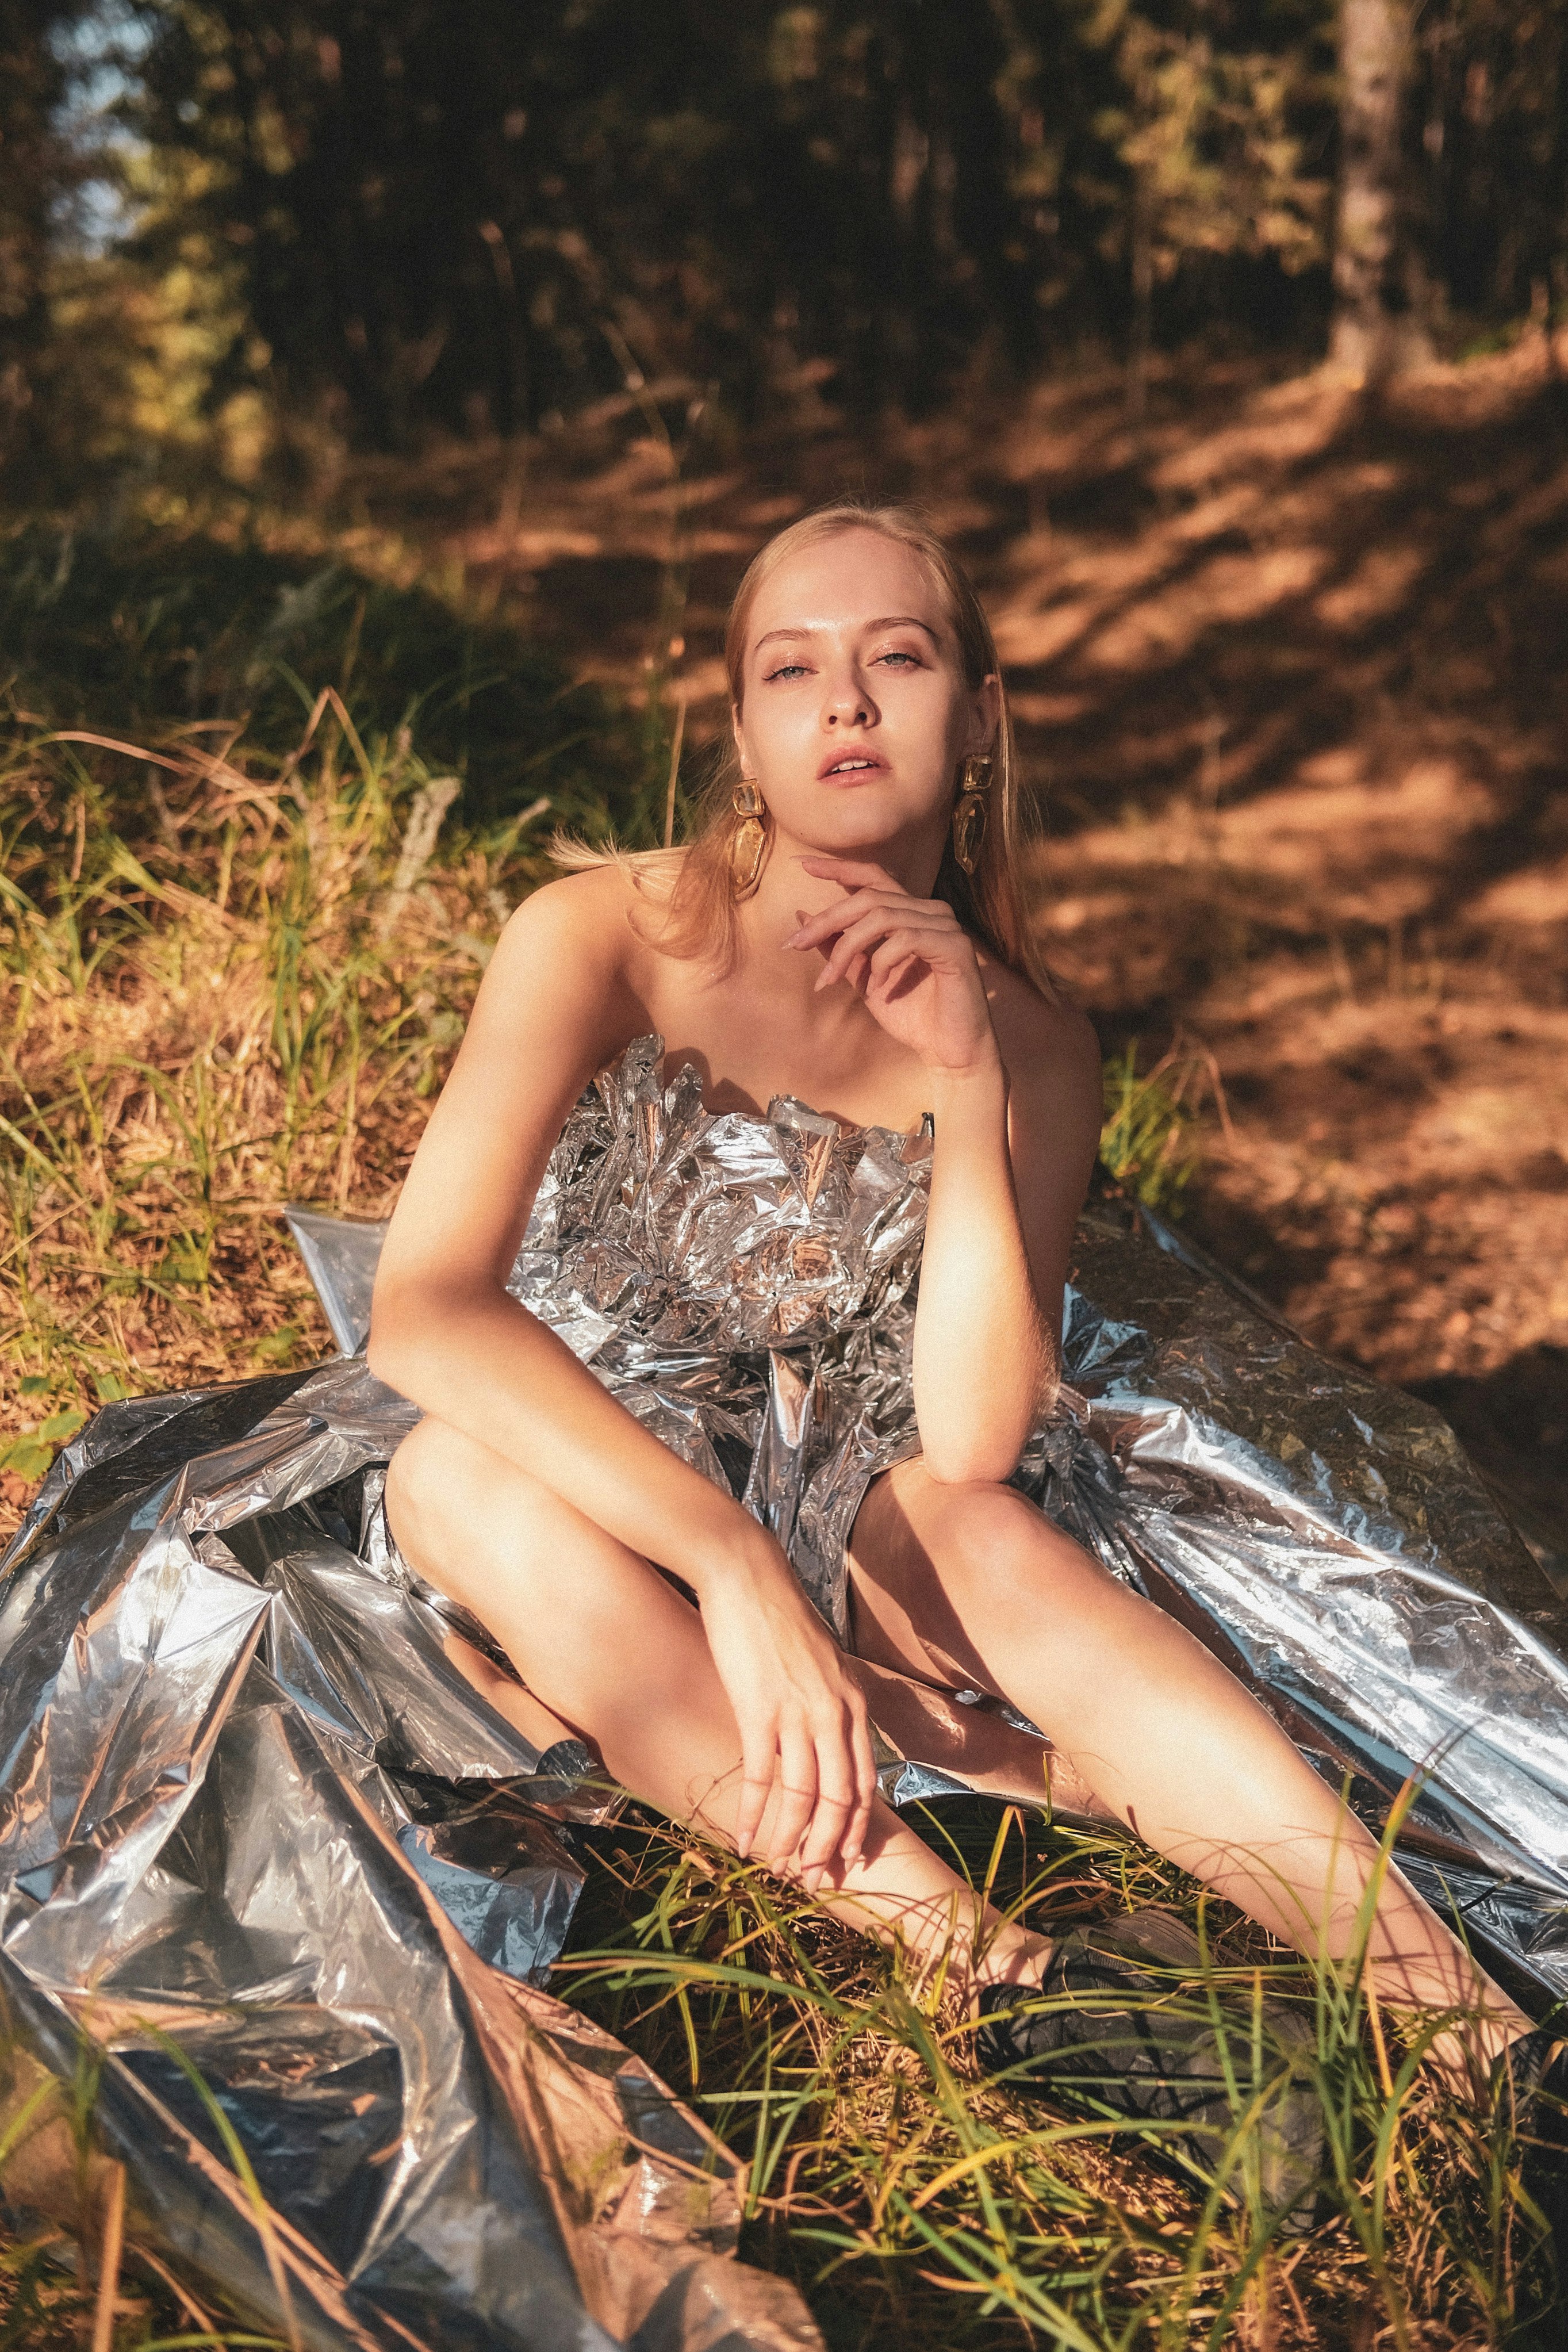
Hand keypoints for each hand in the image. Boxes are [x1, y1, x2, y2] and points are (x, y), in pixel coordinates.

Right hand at [697, 1533, 878, 1889]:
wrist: (746, 1574)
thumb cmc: (778, 1616)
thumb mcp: (821, 1662)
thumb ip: (828, 1702)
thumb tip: (822, 1738)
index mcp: (854, 1702)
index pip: (866, 1782)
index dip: (856, 1827)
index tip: (845, 1859)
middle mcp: (835, 1712)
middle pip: (841, 1799)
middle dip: (828, 1846)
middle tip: (814, 1879)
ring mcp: (799, 1713)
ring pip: (804, 1797)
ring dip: (791, 1840)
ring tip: (778, 1868)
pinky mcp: (759, 1710)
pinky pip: (763, 1778)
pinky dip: (756, 1815)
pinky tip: (745, 1838)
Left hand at [785, 855, 997, 1075]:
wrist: (949, 1050)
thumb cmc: (910, 1014)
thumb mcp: (862, 977)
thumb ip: (838, 946)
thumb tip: (801, 915)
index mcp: (909, 913)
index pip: (873, 877)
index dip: (838, 867)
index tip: (801, 864)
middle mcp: (930, 911)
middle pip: (869, 897)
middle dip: (827, 920)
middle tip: (796, 945)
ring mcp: (945, 925)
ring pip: (882, 916)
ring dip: (846, 948)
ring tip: (831, 980)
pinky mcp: (955, 946)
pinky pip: (905, 938)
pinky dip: (881, 962)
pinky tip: (877, 988)